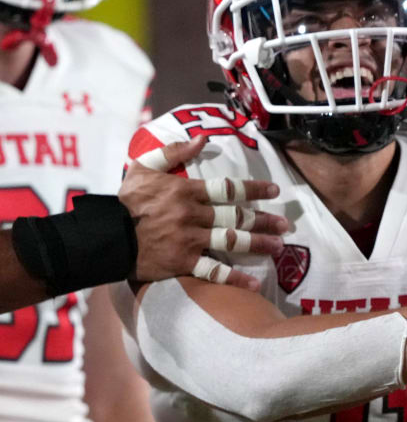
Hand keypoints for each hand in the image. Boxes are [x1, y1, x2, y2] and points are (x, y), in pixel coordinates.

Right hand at [121, 139, 290, 290]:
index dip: (253, 189)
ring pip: (231, 241)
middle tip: (285, 225)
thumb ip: (174, 152)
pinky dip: (234, 278)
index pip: (228, 189)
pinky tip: (254, 283)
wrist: (105, 236)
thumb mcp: (144, 167)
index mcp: (186, 192)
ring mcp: (189, 240)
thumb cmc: (125, 202)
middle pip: (236, 217)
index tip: (274, 191)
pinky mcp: (182, 263)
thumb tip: (202, 139)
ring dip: (258, 244)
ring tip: (278, 247)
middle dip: (264, 220)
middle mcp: (192, 215)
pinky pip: (212, 271)